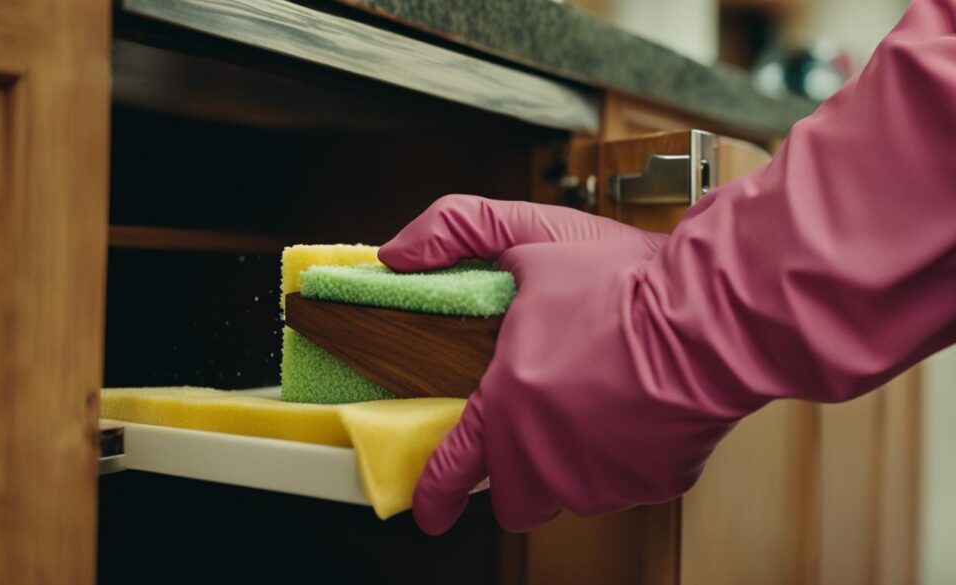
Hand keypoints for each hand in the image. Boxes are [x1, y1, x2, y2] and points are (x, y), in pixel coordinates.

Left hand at [380, 195, 747, 533]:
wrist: (714, 315)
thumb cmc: (628, 281)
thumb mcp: (531, 234)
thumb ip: (455, 230)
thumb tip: (399, 252)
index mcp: (509, 401)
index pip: (454, 467)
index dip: (435, 494)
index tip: (429, 511)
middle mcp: (547, 452)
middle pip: (513, 497)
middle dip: (515, 472)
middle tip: (537, 427)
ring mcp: (600, 476)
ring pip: (567, 491)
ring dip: (569, 461)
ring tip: (595, 402)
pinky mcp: (649, 483)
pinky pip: (621, 483)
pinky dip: (619, 458)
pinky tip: (633, 410)